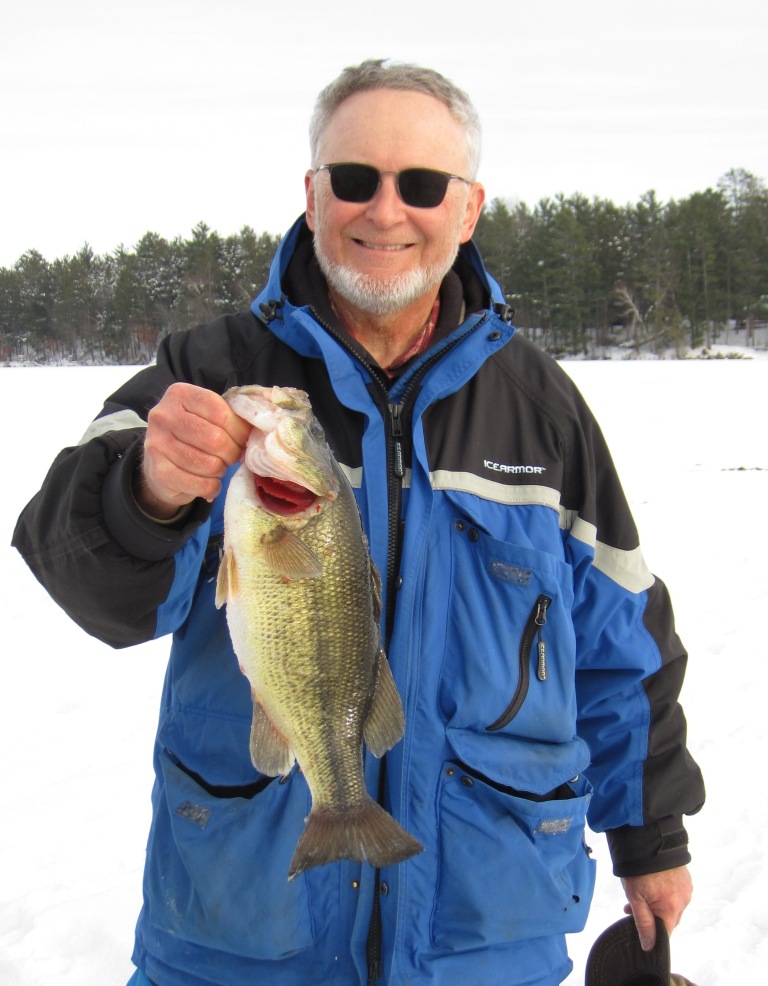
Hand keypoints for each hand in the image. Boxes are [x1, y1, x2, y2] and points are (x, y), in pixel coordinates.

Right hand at [137, 383, 251, 517]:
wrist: (159, 464)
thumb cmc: (193, 436)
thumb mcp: (207, 416)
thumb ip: (230, 415)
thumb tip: (258, 429)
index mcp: (180, 394)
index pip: (221, 412)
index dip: (239, 431)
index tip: (242, 440)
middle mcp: (164, 416)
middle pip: (216, 439)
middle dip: (232, 453)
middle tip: (231, 456)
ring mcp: (157, 444)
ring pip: (210, 464)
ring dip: (221, 470)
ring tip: (217, 467)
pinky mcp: (158, 472)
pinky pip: (201, 484)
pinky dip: (212, 487)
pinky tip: (209, 482)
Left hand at [621, 865, 692, 950]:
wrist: (647, 839)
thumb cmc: (639, 868)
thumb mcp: (635, 898)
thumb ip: (644, 923)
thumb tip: (650, 946)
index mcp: (672, 908)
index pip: (666, 933)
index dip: (652, 933)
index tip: (638, 926)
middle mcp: (684, 900)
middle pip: (669, 919)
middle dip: (652, 916)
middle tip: (633, 906)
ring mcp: (686, 887)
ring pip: (672, 905)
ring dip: (658, 903)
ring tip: (640, 890)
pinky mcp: (685, 877)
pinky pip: (676, 893)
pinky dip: (665, 892)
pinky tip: (652, 883)